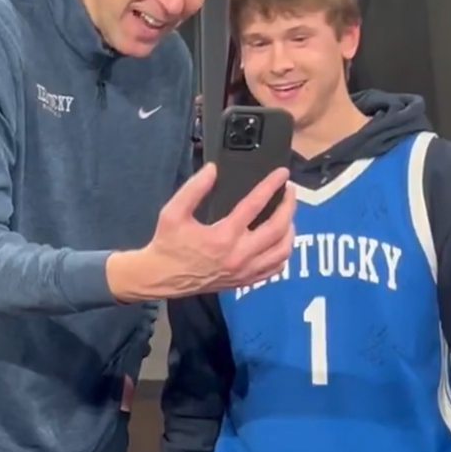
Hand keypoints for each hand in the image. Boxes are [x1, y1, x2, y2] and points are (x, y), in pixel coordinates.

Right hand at [141, 163, 295, 296]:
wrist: (160, 278)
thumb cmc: (167, 244)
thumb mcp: (172, 212)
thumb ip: (193, 189)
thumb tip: (213, 169)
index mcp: (223, 236)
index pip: (255, 205)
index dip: (271, 186)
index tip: (282, 173)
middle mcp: (239, 255)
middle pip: (278, 228)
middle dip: (289, 206)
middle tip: (290, 191)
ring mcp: (245, 271)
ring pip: (282, 250)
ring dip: (290, 230)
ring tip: (287, 214)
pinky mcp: (245, 281)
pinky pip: (275, 268)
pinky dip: (283, 252)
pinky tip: (280, 240)